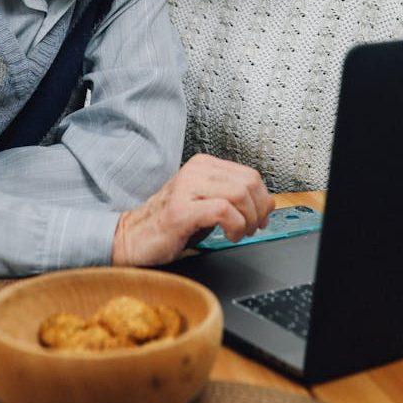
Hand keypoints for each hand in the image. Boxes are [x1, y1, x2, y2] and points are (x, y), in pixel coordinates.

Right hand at [111, 154, 273, 265]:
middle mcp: (195, 170)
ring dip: (247, 220)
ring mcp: (186, 188)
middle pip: (248, 183)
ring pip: (238, 194)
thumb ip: (236, 199)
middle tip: (251, 229)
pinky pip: (222, 211)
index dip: (263, 199)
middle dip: (258, 211)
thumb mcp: (209, 204)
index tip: (260, 218)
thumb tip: (269, 203)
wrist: (133, 237)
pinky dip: (234, 226)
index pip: (250, 174)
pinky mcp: (180, 209)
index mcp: (203, 165)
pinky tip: (229, 236)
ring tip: (239, 234)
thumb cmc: (172, 223)